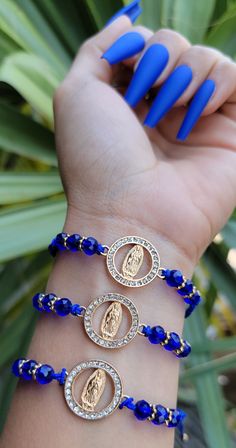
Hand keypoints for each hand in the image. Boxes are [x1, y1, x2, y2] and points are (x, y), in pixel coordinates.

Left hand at [53, 16, 235, 266]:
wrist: (132, 216)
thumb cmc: (97, 158)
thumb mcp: (77, 93)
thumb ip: (98, 48)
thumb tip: (129, 20)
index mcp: (126, 101)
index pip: (142, 47)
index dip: (135, 49)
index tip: (125, 72)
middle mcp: (161, 109)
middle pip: (174, 46)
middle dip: (159, 58)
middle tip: (146, 96)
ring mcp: (195, 120)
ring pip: (206, 56)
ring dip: (186, 71)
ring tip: (171, 110)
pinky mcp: (228, 131)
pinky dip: (218, 81)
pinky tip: (197, 110)